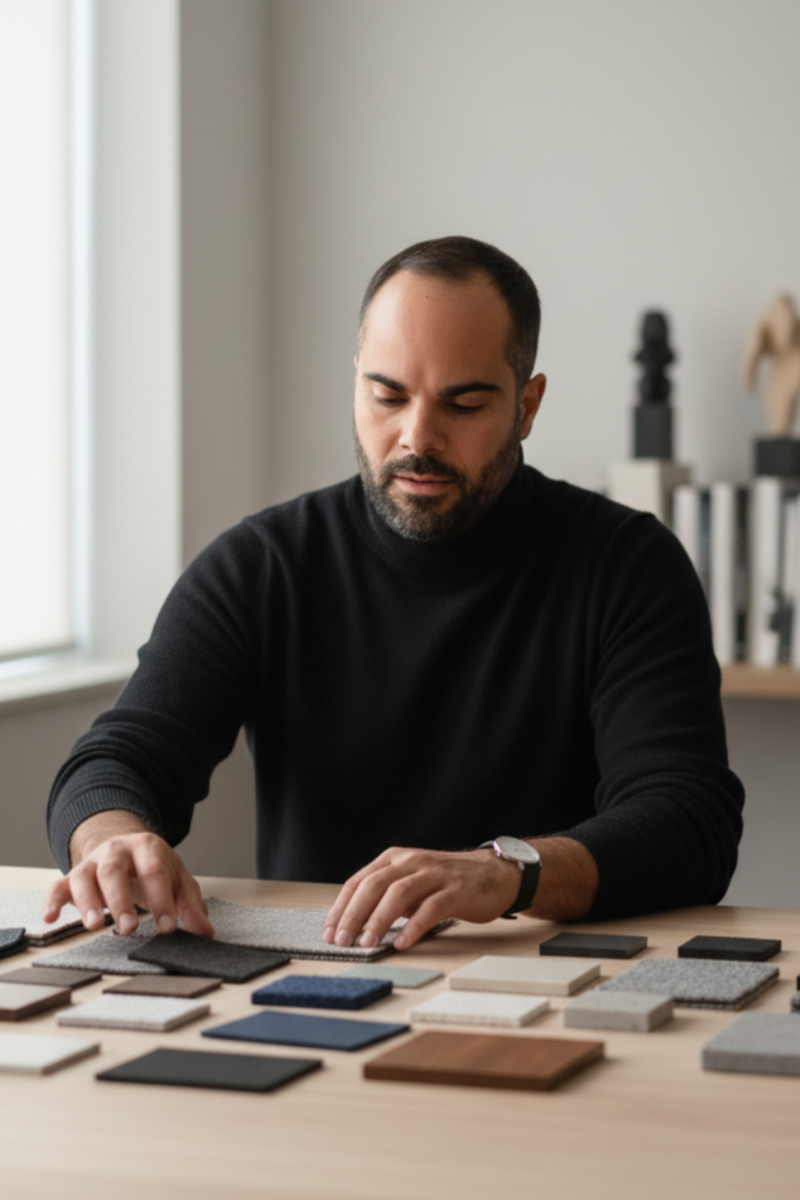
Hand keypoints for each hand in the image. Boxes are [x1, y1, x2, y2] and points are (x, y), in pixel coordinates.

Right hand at [43, 811, 213, 937]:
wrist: (125, 845)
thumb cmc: (154, 867)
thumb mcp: (178, 879)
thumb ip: (190, 905)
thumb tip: (206, 932)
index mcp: (147, 847)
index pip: (155, 871)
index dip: (162, 900)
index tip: (167, 928)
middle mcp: (116, 851)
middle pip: (115, 871)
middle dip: (122, 900)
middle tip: (130, 929)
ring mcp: (92, 862)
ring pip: (85, 877)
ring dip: (88, 902)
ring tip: (95, 926)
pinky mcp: (73, 876)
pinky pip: (58, 886)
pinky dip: (53, 901)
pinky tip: (50, 918)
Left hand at [322, 845, 521, 951]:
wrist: (494, 874)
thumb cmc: (447, 883)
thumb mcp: (411, 883)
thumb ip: (386, 897)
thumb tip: (354, 923)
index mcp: (395, 859)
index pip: (359, 881)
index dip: (341, 907)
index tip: (329, 931)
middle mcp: (412, 862)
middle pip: (374, 885)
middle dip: (354, 914)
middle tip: (342, 940)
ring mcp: (434, 875)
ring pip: (399, 893)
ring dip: (378, 920)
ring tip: (367, 943)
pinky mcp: (456, 890)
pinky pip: (431, 908)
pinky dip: (414, 927)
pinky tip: (403, 943)